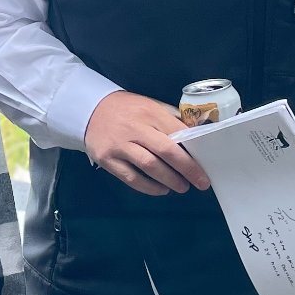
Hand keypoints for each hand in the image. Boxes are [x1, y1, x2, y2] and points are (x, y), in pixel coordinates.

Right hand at [83, 91, 211, 196]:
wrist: (89, 110)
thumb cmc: (126, 109)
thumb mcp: (149, 105)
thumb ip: (169, 119)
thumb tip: (195, 136)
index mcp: (149, 112)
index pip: (176, 132)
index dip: (193, 151)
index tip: (205, 164)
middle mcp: (135, 128)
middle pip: (166, 151)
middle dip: (187, 169)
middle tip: (201, 182)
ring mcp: (119, 145)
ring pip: (149, 166)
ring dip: (170, 180)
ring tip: (182, 187)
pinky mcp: (107, 159)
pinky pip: (131, 178)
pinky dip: (149, 187)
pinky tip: (161, 189)